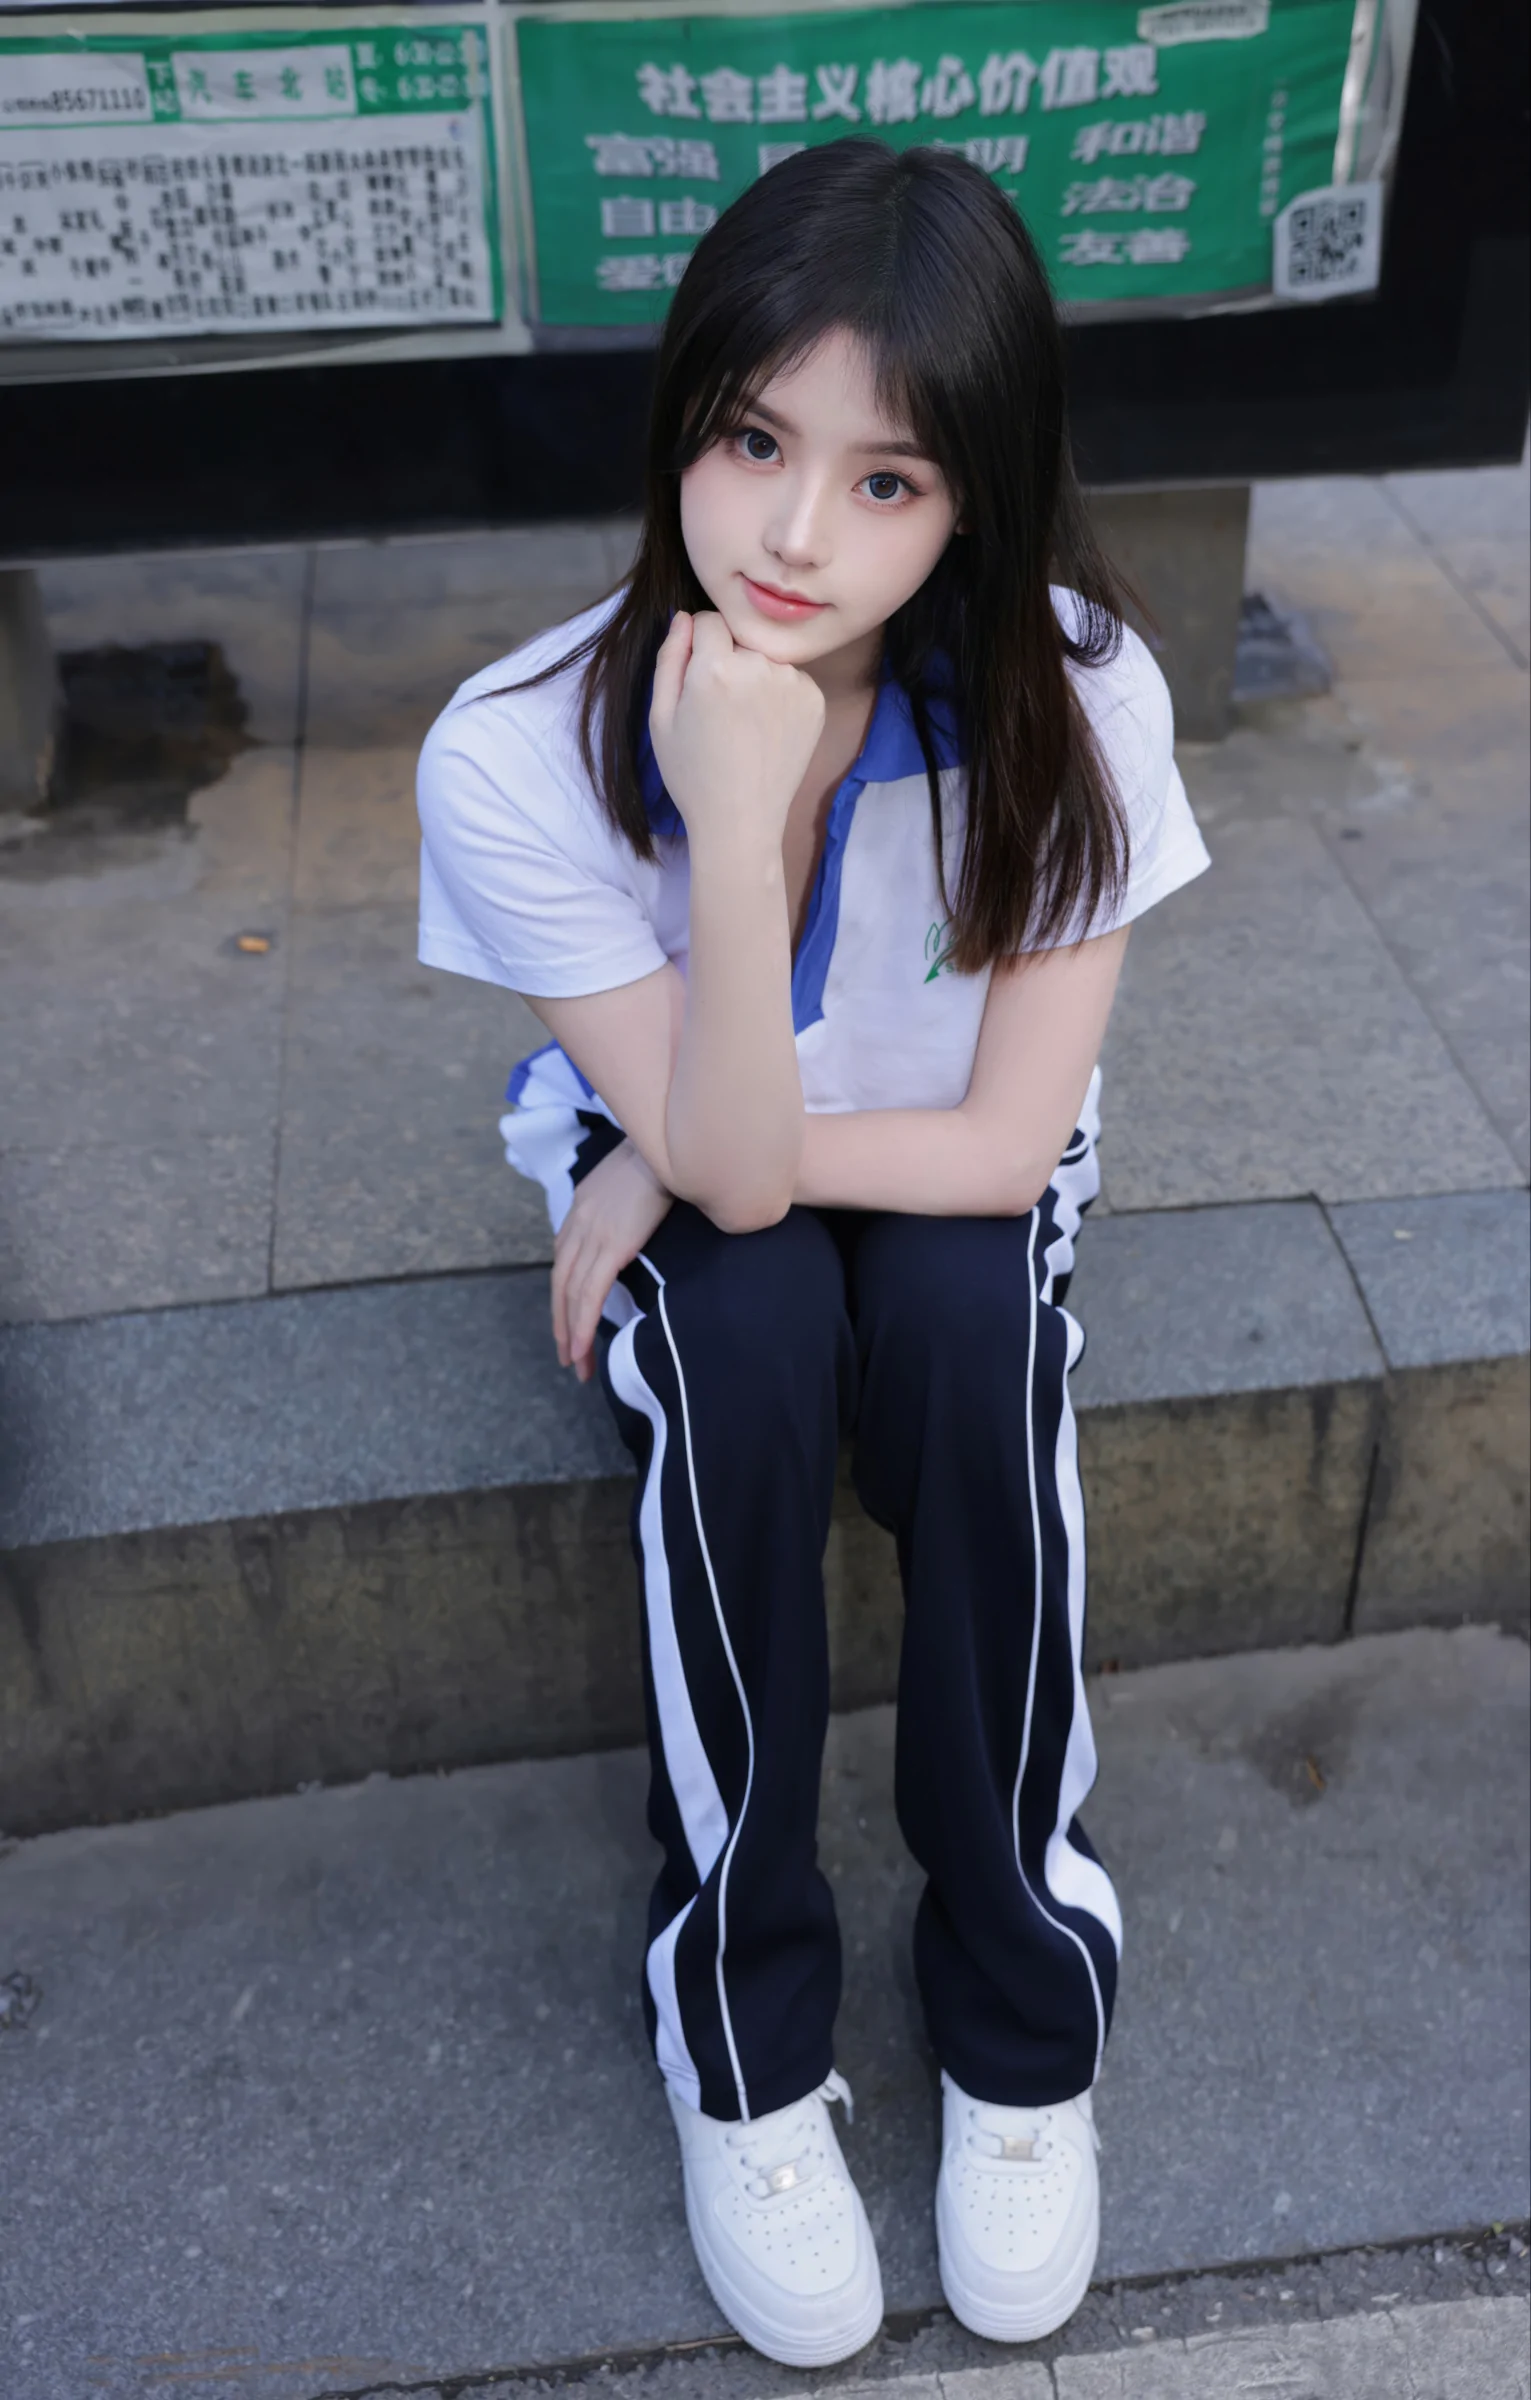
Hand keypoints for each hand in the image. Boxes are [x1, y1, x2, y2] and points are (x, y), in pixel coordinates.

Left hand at [552, 1138, 673, 1381]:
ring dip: (570, 1333)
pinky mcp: (611, 1246)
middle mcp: (579, 1223)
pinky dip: (581, 1324)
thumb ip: (626, 1205)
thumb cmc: (664, 1159)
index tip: (571, 1319)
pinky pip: (589, 1294)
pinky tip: (581, 1347)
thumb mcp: (634, 1181)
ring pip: (571, 1295)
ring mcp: (592, 1234)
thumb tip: (638, 1222)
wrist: (671, 1142)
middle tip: (568, 1356)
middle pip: (561, 1283)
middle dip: (561, 1323)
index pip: (566, 1260)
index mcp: (583, 1208)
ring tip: (576, 1363)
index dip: (566, 1295)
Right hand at [649, 610, 824, 850]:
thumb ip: (670, 659)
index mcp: (715, 667)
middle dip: (728, 662)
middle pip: (739, 641)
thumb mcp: (662, 717)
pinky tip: (766, 731)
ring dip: (755, 678)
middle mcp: (759, 666)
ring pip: (766, 659)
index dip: (699, 645)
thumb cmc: (692, 774)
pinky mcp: (815, 699)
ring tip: (745, 724)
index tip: (697, 677)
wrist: (740, 820)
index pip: (708, 620)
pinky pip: (790, 679)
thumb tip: (683, 618)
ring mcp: (793, 682)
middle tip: (720, 711)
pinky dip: (779, 696)